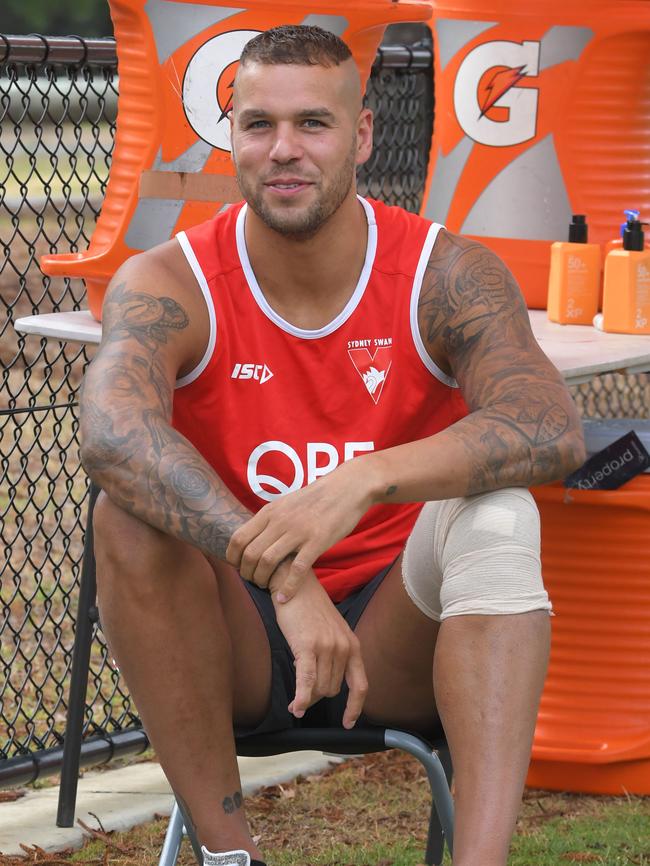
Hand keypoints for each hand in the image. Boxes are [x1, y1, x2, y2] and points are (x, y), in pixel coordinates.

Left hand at [226, 457, 375, 600]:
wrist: (347, 488)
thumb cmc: (317, 498)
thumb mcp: (287, 503)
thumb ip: (271, 519)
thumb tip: (255, 534)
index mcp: (270, 512)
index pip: (239, 538)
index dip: (233, 558)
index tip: (238, 568)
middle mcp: (280, 522)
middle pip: (250, 554)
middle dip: (247, 573)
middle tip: (252, 581)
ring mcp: (298, 532)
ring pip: (268, 562)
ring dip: (262, 580)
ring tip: (266, 587)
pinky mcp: (317, 542)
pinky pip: (297, 569)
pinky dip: (288, 587)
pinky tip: (285, 597)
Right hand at [270, 567, 367, 728]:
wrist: (294, 583)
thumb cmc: (308, 608)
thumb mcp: (330, 631)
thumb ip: (333, 656)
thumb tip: (320, 687)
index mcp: (352, 644)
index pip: (361, 685)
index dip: (355, 708)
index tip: (347, 723)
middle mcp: (344, 647)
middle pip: (332, 690)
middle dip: (316, 695)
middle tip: (301, 693)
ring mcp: (327, 647)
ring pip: (319, 688)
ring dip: (306, 696)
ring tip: (295, 693)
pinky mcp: (307, 646)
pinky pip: (306, 681)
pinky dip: (302, 697)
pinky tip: (296, 706)